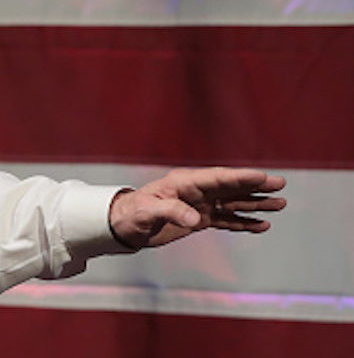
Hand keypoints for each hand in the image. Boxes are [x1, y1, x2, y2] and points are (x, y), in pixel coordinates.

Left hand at [108, 167, 286, 248]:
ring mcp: (199, 205)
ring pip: (233, 203)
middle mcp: (195, 191)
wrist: (122, 226)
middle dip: (255, 186)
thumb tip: (196, 218)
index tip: (262, 176)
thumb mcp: (147, 211)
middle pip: (231, 188)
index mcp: (183, 182)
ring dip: (255, 204)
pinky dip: (243, 223)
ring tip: (279, 204)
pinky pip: (226, 220)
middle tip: (280, 184)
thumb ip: (172, 211)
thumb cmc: (131, 214)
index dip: (239, 178)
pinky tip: (261, 225)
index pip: (217, 178)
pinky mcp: (198, 220)